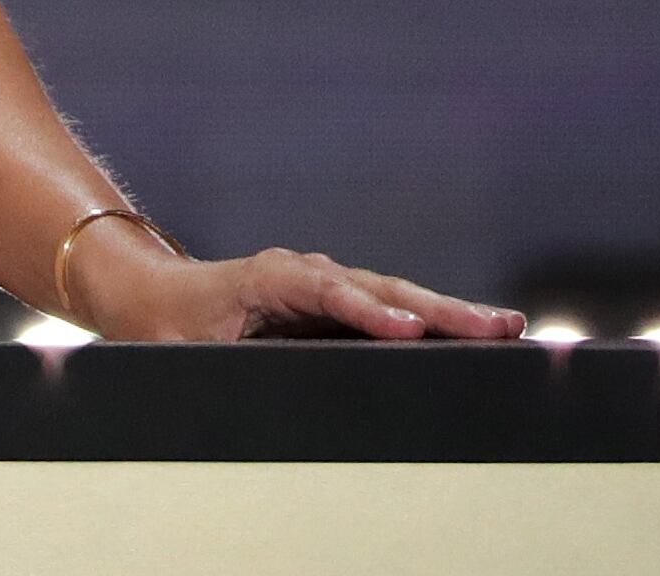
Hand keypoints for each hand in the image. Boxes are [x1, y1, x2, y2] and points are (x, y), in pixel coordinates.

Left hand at [88, 240, 523, 343]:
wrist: (154, 297)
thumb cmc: (170, 327)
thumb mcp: (188, 351)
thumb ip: (222, 364)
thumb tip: (255, 387)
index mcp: (271, 277)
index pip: (329, 292)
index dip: (369, 312)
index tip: (411, 330)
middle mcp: (307, 273)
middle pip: (380, 288)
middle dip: (438, 307)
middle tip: (496, 324)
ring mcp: (325, 284)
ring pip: (394, 294)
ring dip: (448, 311)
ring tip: (504, 326)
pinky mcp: (335, 302)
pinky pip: (388, 307)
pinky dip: (430, 318)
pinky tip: (475, 333)